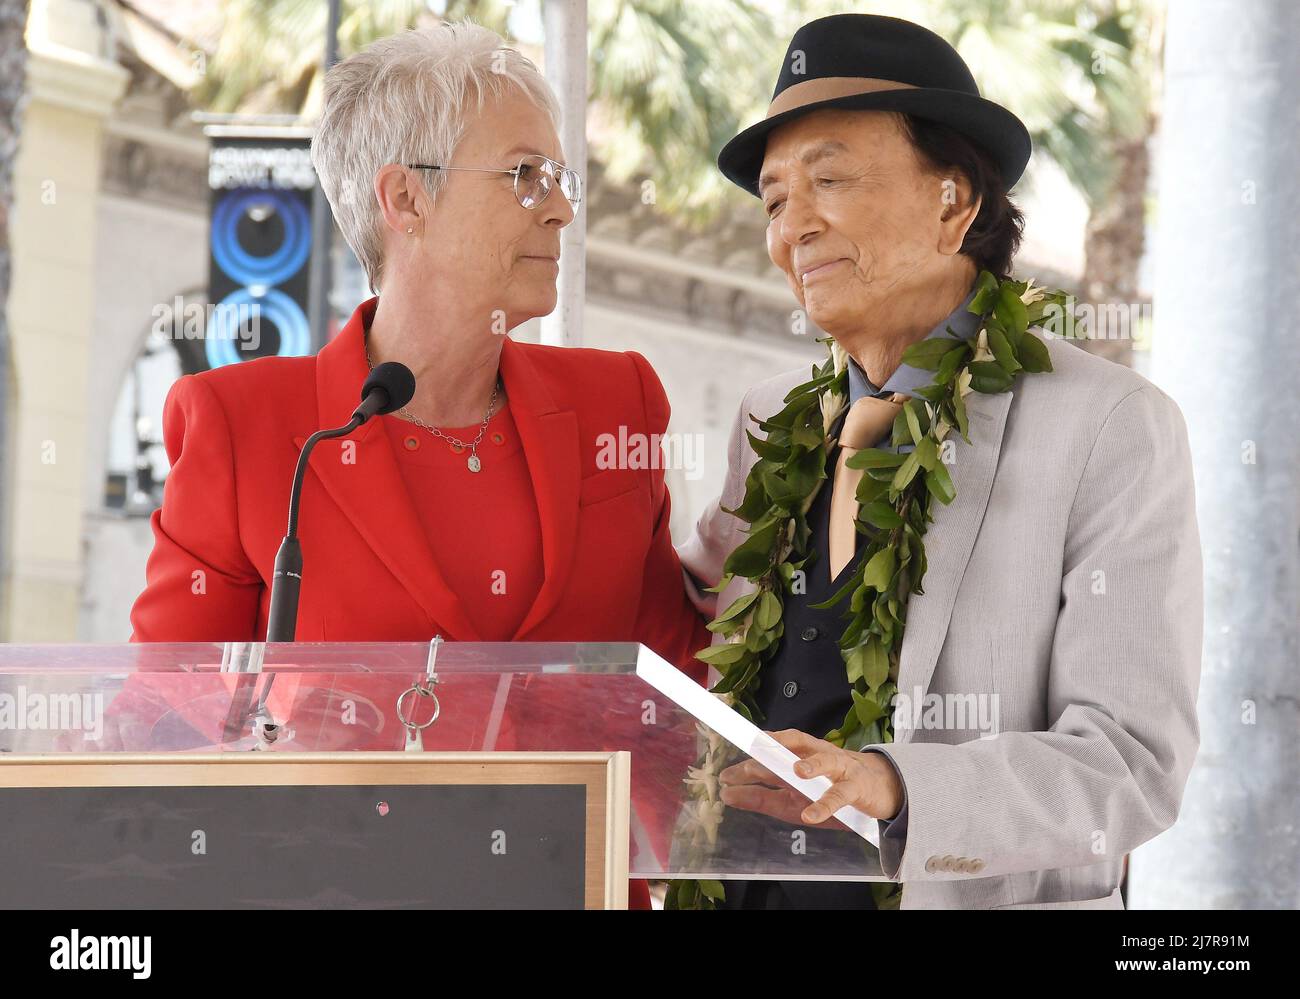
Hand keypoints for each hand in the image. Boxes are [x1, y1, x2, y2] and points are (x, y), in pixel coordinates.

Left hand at [718, 729, 903, 827]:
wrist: (878, 788)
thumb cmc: (827, 789)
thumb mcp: (790, 798)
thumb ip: (760, 796)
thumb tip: (727, 796)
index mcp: (798, 755)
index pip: (770, 752)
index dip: (748, 762)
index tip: (726, 775)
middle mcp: (816, 755)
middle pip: (790, 754)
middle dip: (768, 762)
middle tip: (745, 773)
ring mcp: (838, 769)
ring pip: (824, 761)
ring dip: (812, 764)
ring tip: (797, 771)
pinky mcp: (854, 787)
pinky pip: (839, 795)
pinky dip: (825, 805)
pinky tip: (811, 815)